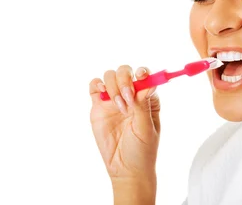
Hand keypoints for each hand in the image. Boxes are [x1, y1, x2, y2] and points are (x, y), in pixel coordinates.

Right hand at [89, 65, 160, 180]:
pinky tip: (102, 94)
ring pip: (110, 76)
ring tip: (119, 107)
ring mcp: (114, 99)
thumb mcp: (146, 128)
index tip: (140, 77)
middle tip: (127, 99)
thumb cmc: (142, 150)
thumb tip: (147, 83)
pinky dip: (97, 84)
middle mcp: (131, 95)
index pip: (145, 76)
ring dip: (114, 86)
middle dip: (125, 80)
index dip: (142, 72)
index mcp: (147, 98)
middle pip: (125, 71)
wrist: (125, 169)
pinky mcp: (99, 107)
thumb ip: (143, 106)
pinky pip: (94, 86)